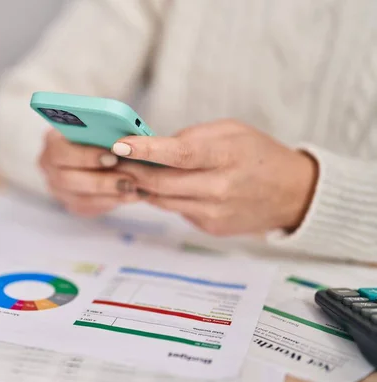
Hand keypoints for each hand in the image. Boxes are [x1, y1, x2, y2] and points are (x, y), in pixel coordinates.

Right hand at [39, 130, 137, 216]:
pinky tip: (129, 196)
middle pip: (66, 179)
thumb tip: (125, 143)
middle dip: (100, 180)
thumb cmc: (104, 134)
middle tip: (128, 178)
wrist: (106, 151)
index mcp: (53, 140)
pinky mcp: (70, 202)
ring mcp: (57, 187)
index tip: (113, 156)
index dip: (85, 155)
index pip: (60, 150)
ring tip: (133, 189)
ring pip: (78, 197)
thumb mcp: (105, 126)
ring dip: (108, 194)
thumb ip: (111, 132)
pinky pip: (88, 207)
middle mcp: (49, 164)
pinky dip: (110, 202)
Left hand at [113, 120, 317, 234]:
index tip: (120, 145)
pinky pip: (176, 210)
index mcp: (227, 156)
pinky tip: (165, 186)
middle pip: (161, 184)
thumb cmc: (259, 154)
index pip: (180, 155)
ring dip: (143, 186)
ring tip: (130, 170)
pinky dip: (166, 197)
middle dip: (132, 171)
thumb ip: (192, 137)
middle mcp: (220, 189)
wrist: (292, 194)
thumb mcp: (232, 131)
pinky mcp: (210, 228)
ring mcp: (214, 213)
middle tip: (112, 159)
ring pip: (162, 200)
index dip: (146, 151)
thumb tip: (154, 147)